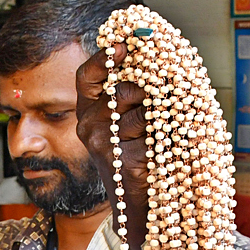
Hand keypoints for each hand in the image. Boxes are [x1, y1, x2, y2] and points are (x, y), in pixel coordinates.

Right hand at [76, 42, 148, 204]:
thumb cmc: (140, 155)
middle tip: (159, 104)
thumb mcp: (131, 121)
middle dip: (147, 93)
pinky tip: (160, 152)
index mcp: (88, 111)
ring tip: (160, 136)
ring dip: (158, 121)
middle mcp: (87, 126)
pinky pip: (150, 136)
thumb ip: (134, 96)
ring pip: (140, 113)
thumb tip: (157, 63)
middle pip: (122, 90)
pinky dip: (163, 141)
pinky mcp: (119, 159)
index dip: (104, 58)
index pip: (86, 76)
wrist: (138, 203)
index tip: (124, 46)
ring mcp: (101, 144)